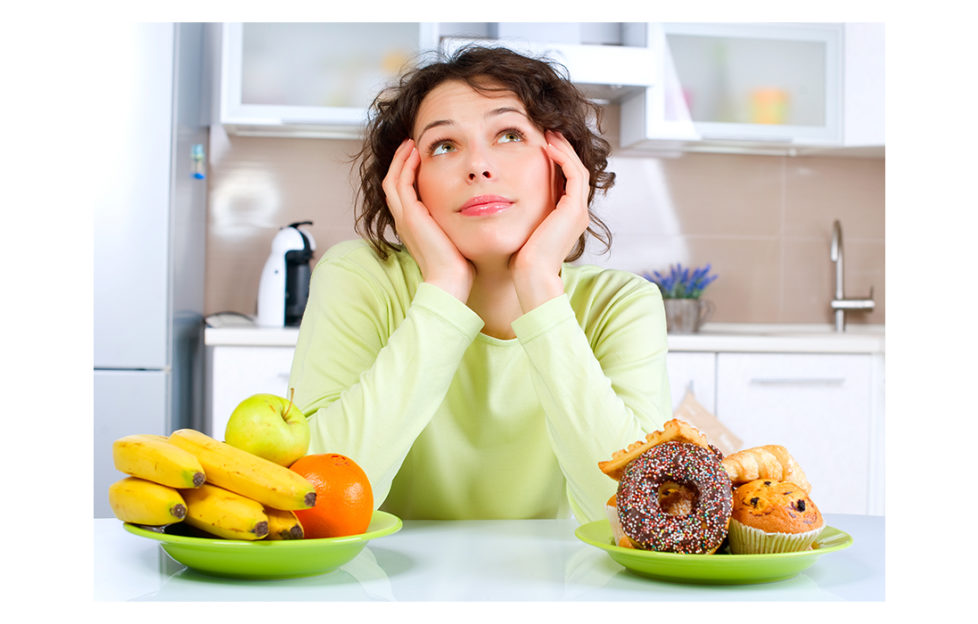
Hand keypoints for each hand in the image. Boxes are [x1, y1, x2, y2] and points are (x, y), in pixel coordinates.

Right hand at [382, 139, 473, 301]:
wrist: (450, 281)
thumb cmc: (457, 265)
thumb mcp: (454, 237)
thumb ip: (455, 223)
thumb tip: (472, 212)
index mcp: (412, 225)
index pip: (403, 192)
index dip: (408, 173)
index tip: (420, 158)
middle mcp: (404, 220)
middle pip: (393, 182)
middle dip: (401, 161)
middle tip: (412, 145)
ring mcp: (404, 217)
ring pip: (393, 179)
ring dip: (402, 159)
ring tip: (412, 144)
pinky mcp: (410, 215)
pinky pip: (401, 183)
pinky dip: (406, 166)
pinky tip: (417, 154)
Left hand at [511, 131, 590, 311]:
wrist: (529, 276)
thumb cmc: (519, 259)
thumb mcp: (520, 229)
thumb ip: (519, 212)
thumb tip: (499, 199)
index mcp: (566, 218)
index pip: (566, 180)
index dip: (556, 160)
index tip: (538, 143)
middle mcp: (577, 214)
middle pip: (575, 171)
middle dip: (561, 149)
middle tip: (547, 130)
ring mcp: (578, 212)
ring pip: (577, 168)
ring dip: (563, 148)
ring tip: (548, 132)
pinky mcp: (574, 210)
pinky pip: (574, 174)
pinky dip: (562, 158)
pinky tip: (546, 146)